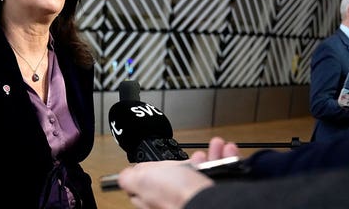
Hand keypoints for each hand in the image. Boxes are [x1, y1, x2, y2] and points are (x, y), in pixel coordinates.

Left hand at [117, 137, 237, 208]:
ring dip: (210, 155)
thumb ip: (129, 178)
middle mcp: (177, 199)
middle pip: (179, 177)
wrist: (210, 202)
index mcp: (155, 199)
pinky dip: (224, 158)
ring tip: (215, 145)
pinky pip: (221, 173)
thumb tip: (123, 176)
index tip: (158, 162)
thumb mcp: (142, 179)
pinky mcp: (217, 192)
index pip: (149, 187)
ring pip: (202, 173)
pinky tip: (225, 150)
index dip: (153, 171)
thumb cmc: (177, 195)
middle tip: (191, 153)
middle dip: (186, 159)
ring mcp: (197, 196)